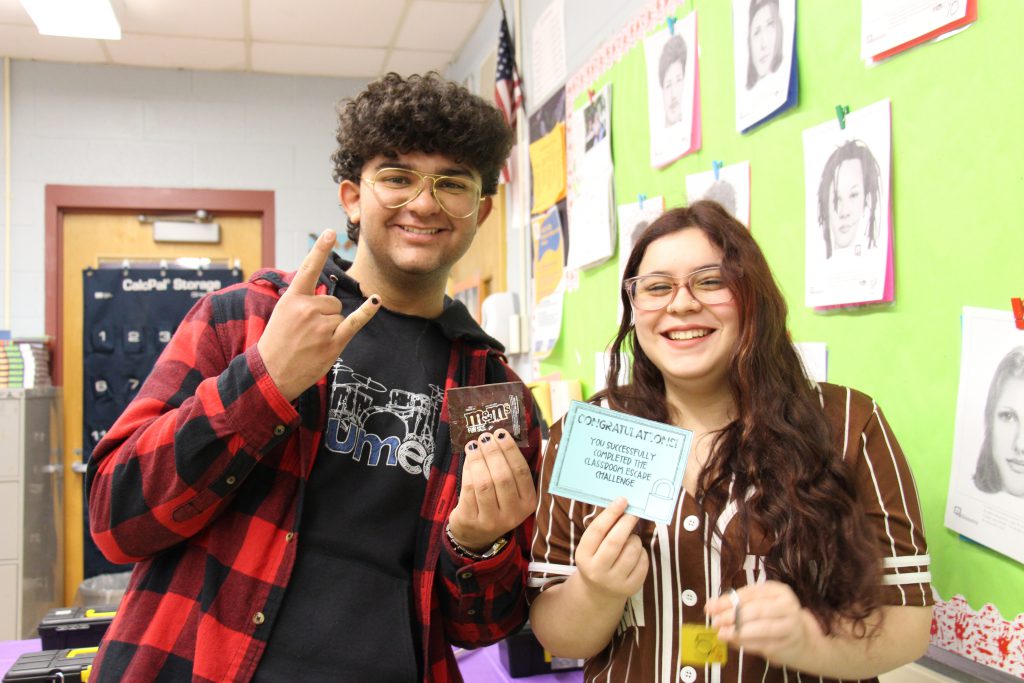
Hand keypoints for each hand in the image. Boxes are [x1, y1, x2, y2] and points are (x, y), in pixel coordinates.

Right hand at [257, 229, 380, 401]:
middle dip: (324, 314)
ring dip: (330, 328)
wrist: (271, 374)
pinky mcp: (333, 343)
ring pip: (339, 315)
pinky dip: (366, 313)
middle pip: (332, 300)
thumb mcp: (282, 313)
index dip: (320, 249)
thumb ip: (303, 300)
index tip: (330, 232)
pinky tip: (375, 300)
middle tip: (306, 332)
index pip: (308, 268)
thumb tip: (327, 295)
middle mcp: (307, 309)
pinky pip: (354, 323)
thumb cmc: (277, 342)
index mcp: (291, 299)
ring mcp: (320, 326)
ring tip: (311, 342)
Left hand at [448, 429, 536, 550]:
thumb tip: (498, 436)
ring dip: (477, 460)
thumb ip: (509, 468)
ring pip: (484, 483)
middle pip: (503, 477)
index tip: (501, 433)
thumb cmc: (496, 504)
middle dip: (492, 453)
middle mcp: (513, 514)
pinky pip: (468, 490)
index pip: (521, 472)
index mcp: (528, 503)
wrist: (476, 535)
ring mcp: (491, 520)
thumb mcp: (510, 492)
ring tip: (472, 445)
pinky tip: (467, 460)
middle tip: (485, 437)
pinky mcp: (471, 520)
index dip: (510, 450)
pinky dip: (467, 471)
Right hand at [574, 498, 647, 599]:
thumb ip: (603, 528)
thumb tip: (622, 504)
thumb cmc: (597, 559)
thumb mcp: (591, 547)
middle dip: (627, 522)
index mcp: (583, 556)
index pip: (597, 530)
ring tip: (631, 539)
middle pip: (615, 541)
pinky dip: (642, 552)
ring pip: (632, 550)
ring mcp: (614, 582)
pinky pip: (643, 562)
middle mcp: (596, 571)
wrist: (599, 592)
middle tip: (634, 513)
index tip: (622, 500)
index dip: (611, 513)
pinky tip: (635, 553)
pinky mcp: (630, 588)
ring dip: (635, 539)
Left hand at [705, 580, 820, 662]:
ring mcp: (791, 625)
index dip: (727, 601)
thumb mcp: (757, 605)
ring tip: (722, 633)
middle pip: (755, 609)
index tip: (710, 607)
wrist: (804, 642)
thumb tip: (709, 606)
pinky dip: (746, 643)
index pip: (749, 593)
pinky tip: (734, 642)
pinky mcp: (789, 643)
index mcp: (777, 590)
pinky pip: (764, 643)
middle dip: (731, 616)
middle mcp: (787, 605)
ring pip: (761, 627)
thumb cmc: (775, 619)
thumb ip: (735, 604)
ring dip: (738, 631)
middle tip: (715, 622)